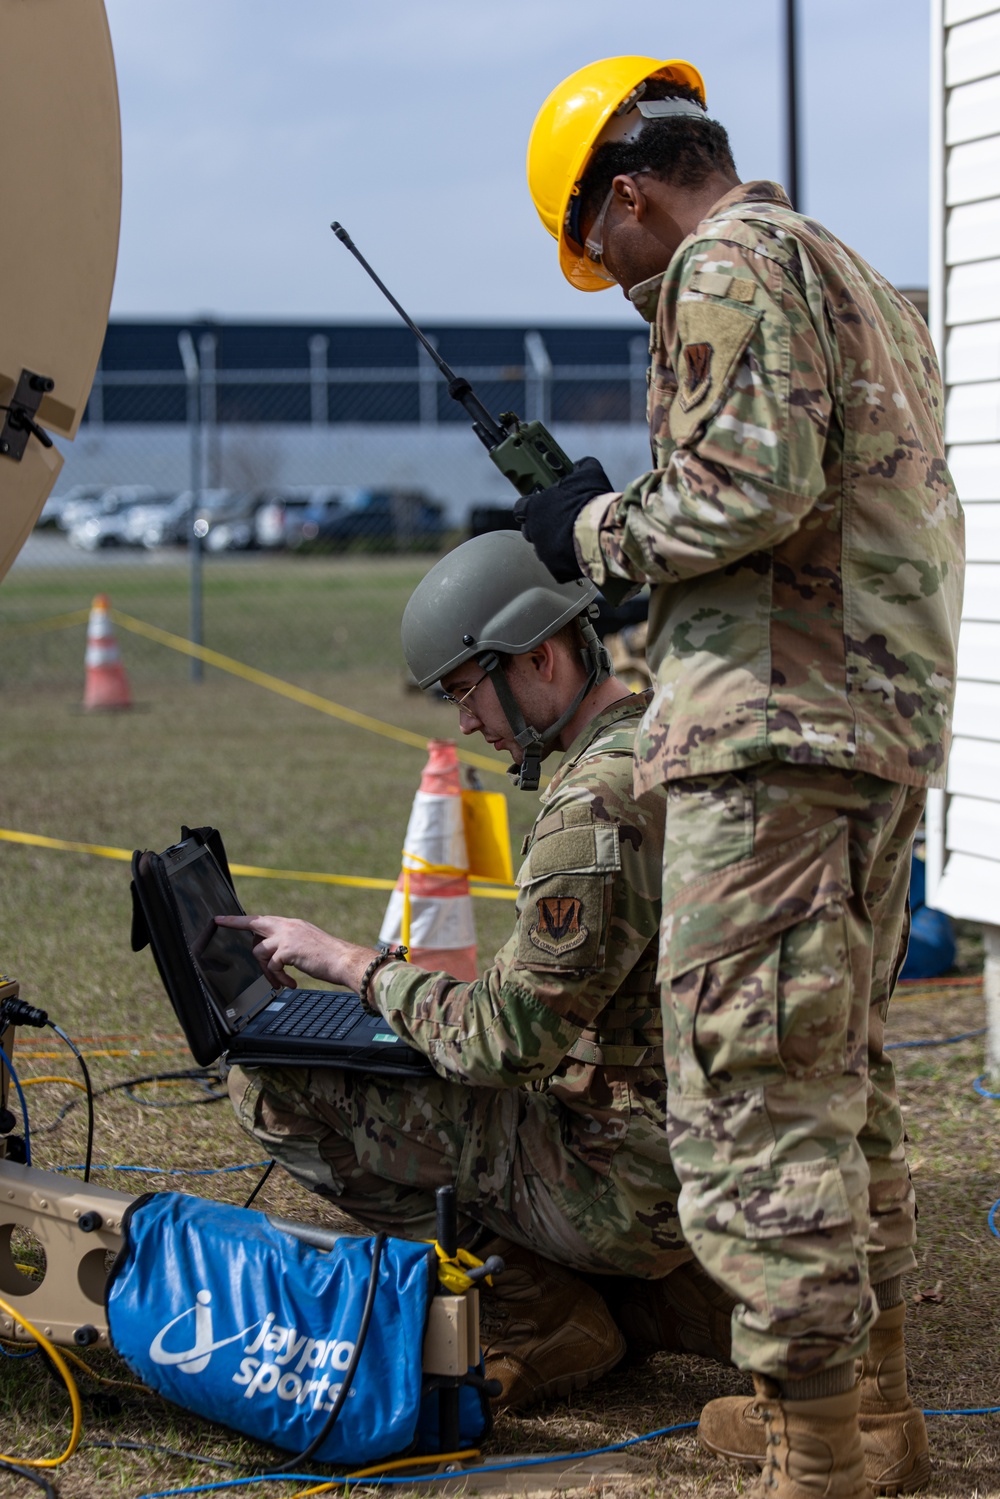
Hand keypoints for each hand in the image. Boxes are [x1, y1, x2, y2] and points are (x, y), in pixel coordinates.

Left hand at [214, 914, 375, 993]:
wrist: (344, 960)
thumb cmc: (330, 957)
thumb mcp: (307, 944)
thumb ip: (290, 943)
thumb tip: (274, 954)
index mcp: (293, 925)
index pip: (263, 920)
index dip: (242, 920)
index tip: (224, 918)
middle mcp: (288, 926)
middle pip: (254, 923)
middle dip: (235, 923)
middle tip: (219, 922)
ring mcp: (287, 937)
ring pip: (260, 951)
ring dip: (266, 971)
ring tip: (279, 981)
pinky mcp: (287, 950)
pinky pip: (272, 967)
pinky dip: (279, 978)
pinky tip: (290, 984)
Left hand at [514, 456, 613, 582]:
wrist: (601, 533)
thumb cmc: (590, 502)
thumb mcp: (589, 474)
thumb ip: (581, 467)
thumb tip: (580, 464)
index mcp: (533, 509)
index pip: (521, 508)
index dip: (530, 508)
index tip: (540, 507)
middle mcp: (533, 531)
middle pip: (529, 530)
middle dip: (541, 527)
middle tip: (559, 523)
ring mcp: (543, 552)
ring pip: (543, 549)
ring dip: (553, 544)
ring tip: (571, 540)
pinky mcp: (555, 569)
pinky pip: (557, 565)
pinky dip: (565, 561)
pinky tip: (578, 554)